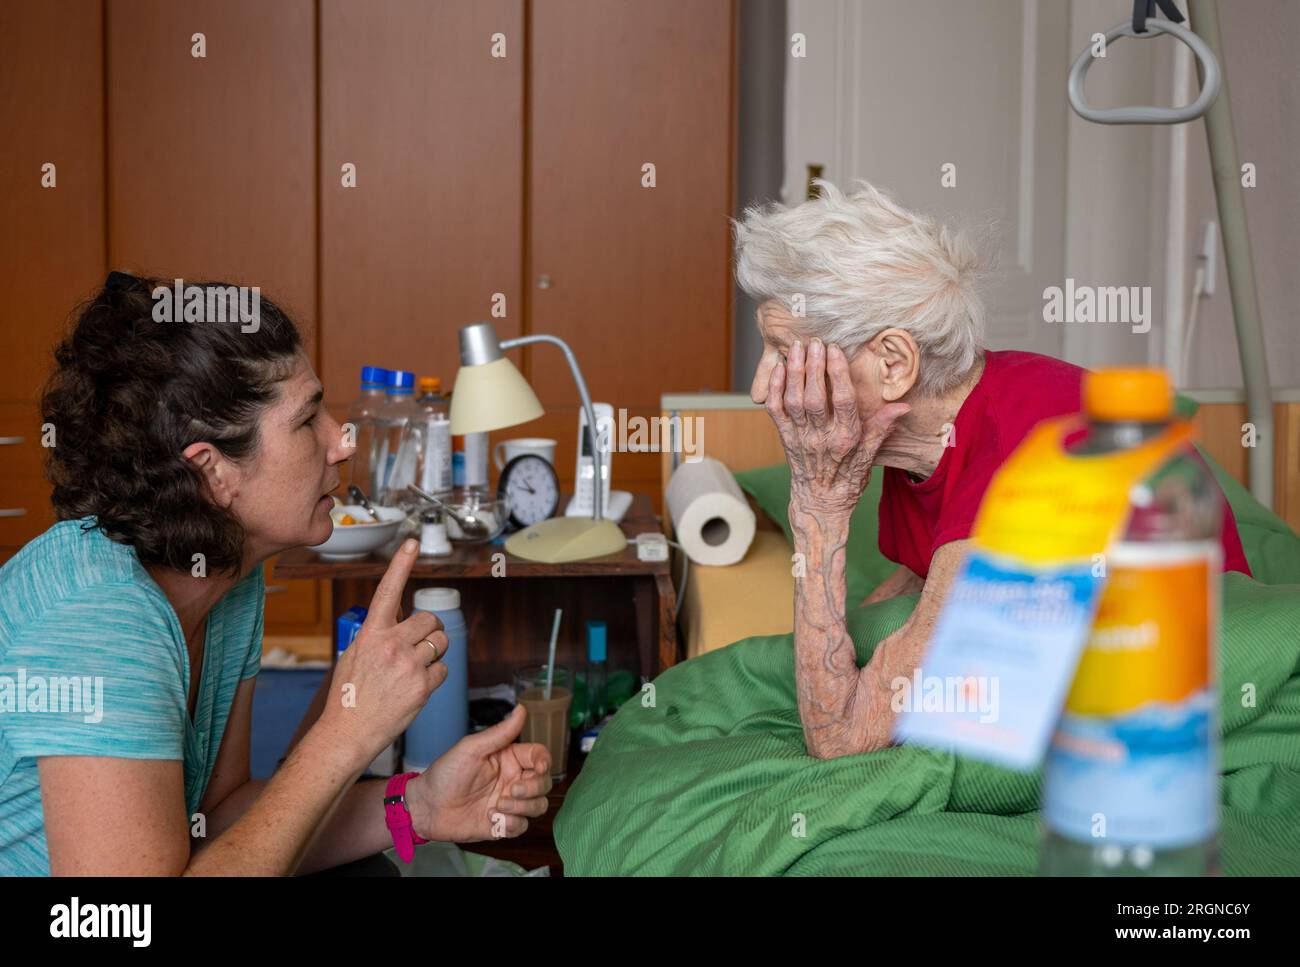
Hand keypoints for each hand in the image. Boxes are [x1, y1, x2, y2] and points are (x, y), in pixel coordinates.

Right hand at [317, 538, 451, 764]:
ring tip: (416, 668)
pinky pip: (444, 670)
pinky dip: (436, 676)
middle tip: (421, 645)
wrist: (348, 732)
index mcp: (371, 634)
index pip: (388, 590)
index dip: (401, 564)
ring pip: (441, 643)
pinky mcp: (423, 685)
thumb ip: (378, 634)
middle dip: (431, 630)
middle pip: (430, 620)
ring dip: (436, 652)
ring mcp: (409, 664)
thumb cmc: (349, 695)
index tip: (412, 542)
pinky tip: (416, 687)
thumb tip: (401, 615)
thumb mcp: (355, 655)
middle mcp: (391, 645)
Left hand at [405, 705, 551, 842]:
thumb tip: (521, 709)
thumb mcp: (471, 749)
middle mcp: (512, 780)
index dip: (545, 761)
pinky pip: (522, 826)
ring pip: (538, 806)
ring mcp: (509, 803)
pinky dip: (512, 824)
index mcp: (508, 759)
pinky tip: (492, 818)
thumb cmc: (445, 773)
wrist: (426, 807)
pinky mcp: (502, 824)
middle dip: (533, 788)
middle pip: (544, 783)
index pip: (540, 756)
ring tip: (498, 806)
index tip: (538, 768)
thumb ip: (500, 733)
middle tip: (512, 790)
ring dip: (523, 807)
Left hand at [766, 338, 909, 517]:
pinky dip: (774, 388)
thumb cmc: (848, 478)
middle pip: (814, 397)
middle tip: (816, 342)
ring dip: (794, 372)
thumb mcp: (870, 455)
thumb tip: (902, 405)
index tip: (836, 349)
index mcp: (845, 439)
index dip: (838, 373)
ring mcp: (799, 438)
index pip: (843, 401)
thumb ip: (881, 427)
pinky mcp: (783, 438)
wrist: (819, 503)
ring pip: (793, 400)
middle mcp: (820, 438)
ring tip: (798, 348)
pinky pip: (775, 410)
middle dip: (814, 366)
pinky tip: (779, 368)